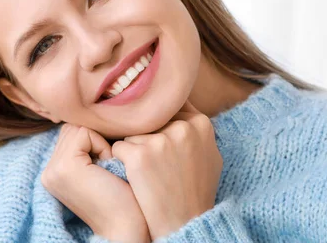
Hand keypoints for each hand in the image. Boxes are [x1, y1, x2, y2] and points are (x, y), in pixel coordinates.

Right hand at [41, 124, 150, 242]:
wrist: (126, 228)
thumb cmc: (122, 199)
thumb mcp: (96, 169)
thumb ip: (85, 148)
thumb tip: (91, 117)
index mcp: (52, 172)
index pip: (70, 134)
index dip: (92, 141)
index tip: (106, 166)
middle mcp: (47, 171)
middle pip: (72, 128)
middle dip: (94, 140)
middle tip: (107, 166)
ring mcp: (53, 169)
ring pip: (77, 128)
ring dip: (98, 143)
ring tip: (107, 168)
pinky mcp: (65, 167)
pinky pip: (84, 133)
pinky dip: (101, 146)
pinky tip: (107, 168)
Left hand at [111, 101, 222, 239]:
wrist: (184, 223)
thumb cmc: (195, 190)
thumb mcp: (208, 154)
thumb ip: (195, 128)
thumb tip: (178, 102)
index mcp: (200, 123)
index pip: (168, 107)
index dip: (160, 125)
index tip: (160, 144)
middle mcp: (181, 127)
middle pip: (148, 119)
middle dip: (147, 136)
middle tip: (157, 163)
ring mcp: (159, 141)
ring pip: (132, 133)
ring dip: (135, 148)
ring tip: (151, 172)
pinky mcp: (138, 156)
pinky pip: (118, 147)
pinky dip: (122, 161)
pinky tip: (137, 178)